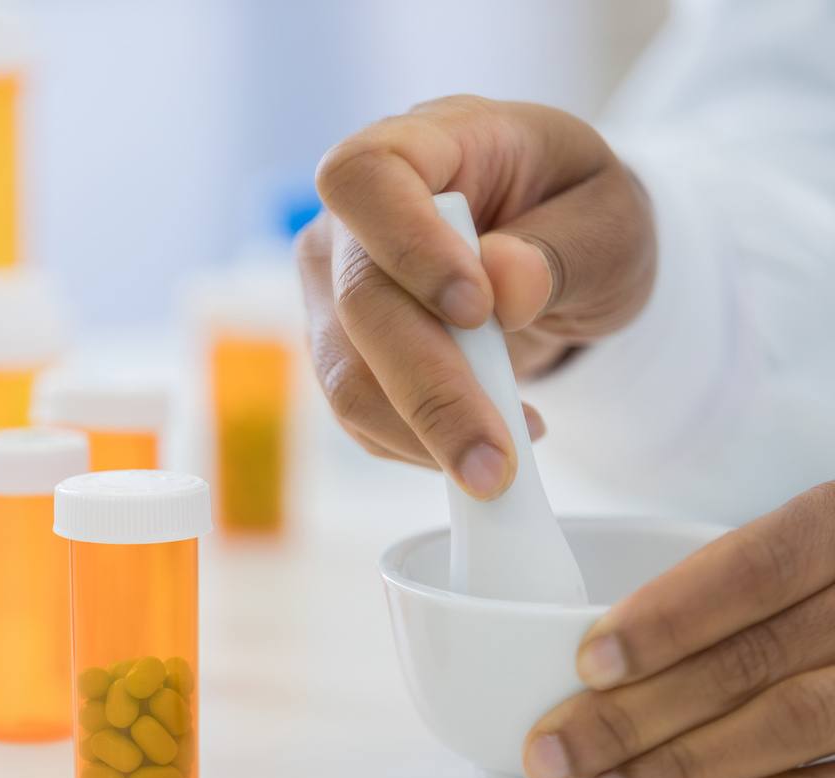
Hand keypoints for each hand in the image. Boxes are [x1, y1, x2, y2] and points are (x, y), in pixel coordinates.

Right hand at [296, 95, 654, 497]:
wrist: (554, 259)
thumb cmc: (580, 214)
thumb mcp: (612, 217)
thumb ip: (564, 248)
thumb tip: (505, 287)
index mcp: (423, 144)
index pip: (366, 177)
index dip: (406, 244)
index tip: (477, 309)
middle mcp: (353, 219)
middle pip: (359, 301)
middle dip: (430, 387)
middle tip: (496, 458)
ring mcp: (334, 289)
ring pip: (346, 375)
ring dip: (423, 435)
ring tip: (502, 464)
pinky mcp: (339, 353)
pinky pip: (359, 416)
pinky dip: (419, 448)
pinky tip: (484, 441)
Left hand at [523, 482, 834, 777]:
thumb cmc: (818, 574)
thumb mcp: (789, 537)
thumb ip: (715, 578)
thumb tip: (594, 656)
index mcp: (834, 529)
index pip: (751, 570)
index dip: (668, 619)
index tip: (589, 664)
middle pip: (749, 659)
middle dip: (636, 714)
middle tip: (555, 752)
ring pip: (794, 719)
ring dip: (687, 765)